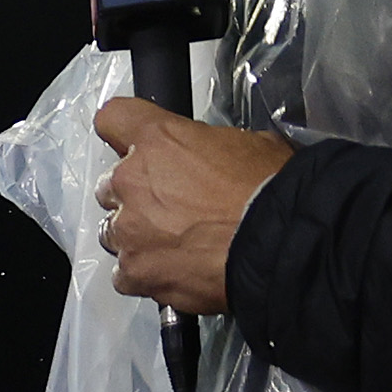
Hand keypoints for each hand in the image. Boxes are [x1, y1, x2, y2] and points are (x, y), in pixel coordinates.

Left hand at [92, 97, 291, 319]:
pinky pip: (124, 272)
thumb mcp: (249, 143)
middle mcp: (132, 181)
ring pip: (112, 231)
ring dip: (136, 235)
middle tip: (171, 207)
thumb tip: (214, 154)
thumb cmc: (272, 192)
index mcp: (158, 140)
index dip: (121, 132)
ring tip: (176, 243)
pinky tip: (173, 270)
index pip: (113, 119)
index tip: (129, 143)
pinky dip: (144, 272)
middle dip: (136, 195)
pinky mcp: (134, 270)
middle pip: (111, 185)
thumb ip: (210, 147)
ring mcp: (128, 230)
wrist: (280, 244)